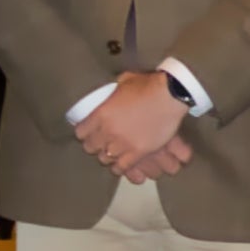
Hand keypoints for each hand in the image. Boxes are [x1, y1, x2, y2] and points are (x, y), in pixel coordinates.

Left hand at [72, 74, 190, 180]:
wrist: (169, 96)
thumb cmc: (147, 85)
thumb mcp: (122, 83)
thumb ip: (112, 93)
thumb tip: (111, 93)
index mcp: (101, 114)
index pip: (81, 132)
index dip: (84, 132)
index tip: (88, 131)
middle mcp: (108, 131)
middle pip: (91, 147)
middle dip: (95, 145)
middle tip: (100, 142)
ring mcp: (123, 143)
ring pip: (105, 158)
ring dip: (107, 155)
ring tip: (111, 152)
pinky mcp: (138, 152)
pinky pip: (122, 167)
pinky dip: (119, 167)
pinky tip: (119, 164)